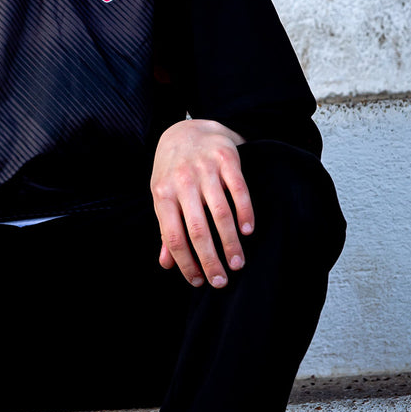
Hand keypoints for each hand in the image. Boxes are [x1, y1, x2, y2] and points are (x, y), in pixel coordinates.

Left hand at [150, 119, 252, 288]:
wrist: (187, 129)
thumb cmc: (173, 171)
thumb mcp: (162, 196)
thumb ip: (165, 229)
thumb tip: (166, 264)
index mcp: (162, 194)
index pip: (173, 236)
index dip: (185, 262)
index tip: (198, 282)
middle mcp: (183, 181)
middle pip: (198, 229)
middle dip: (210, 260)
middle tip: (221, 282)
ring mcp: (205, 169)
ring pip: (220, 213)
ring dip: (231, 242)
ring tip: (237, 263)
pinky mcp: (227, 159)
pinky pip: (239, 190)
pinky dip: (245, 213)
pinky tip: (248, 231)